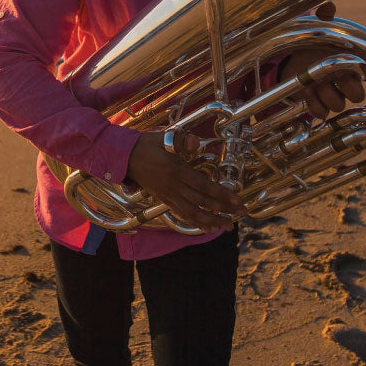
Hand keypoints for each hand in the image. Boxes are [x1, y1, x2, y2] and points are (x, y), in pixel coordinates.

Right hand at [126, 131, 246, 230]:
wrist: (122, 157)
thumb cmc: (145, 145)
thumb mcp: (163, 138)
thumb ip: (181, 141)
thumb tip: (196, 143)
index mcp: (177, 171)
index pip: (204, 186)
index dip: (222, 194)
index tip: (237, 200)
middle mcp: (174, 187)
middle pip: (203, 202)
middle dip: (224, 209)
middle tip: (242, 214)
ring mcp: (168, 195)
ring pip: (192, 213)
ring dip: (211, 221)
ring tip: (226, 226)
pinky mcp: (163, 199)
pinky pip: (181, 214)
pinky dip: (195, 222)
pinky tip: (206, 227)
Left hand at [278, 2, 365, 119]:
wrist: (296, 60)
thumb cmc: (316, 44)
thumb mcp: (320, 29)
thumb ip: (325, 18)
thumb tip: (328, 5)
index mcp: (352, 64)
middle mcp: (347, 82)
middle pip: (358, 96)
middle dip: (346, 88)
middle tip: (333, 76)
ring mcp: (334, 96)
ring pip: (339, 106)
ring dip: (326, 95)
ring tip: (313, 84)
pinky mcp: (320, 106)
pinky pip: (323, 114)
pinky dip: (314, 105)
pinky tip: (307, 92)